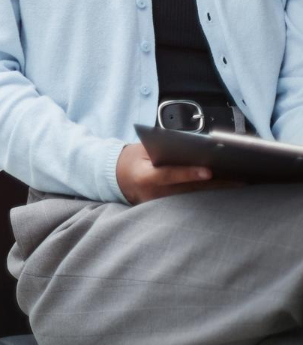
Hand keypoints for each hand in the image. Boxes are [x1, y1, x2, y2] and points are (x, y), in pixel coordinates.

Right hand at [115, 143, 238, 203]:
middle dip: (216, 184)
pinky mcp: (168, 213)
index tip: (209, 171)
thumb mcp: (144, 149)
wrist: (120, 177)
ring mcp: (161, 207)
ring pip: (195, 199)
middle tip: (240, 179)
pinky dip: (209, 196)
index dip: (189, 173)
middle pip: (189, 190)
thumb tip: (195, 147)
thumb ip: (164, 149)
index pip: (169, 174)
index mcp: (145, 176)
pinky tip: (227, 191)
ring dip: (218, 191)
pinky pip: (192, 204)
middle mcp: (153, 195)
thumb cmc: (136, 159)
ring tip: (240, 183)